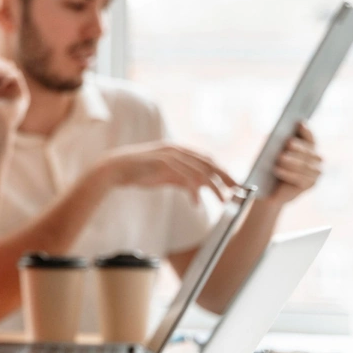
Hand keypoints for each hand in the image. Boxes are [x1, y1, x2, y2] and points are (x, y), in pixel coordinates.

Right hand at [95, 141, 237, 202]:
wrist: (114, 169)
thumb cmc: (138, 173)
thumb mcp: (164, 176)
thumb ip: (181, 178)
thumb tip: (198, 187)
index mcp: (178, 151)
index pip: (207, 159)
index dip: (222, 171)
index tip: (233, 183)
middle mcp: (177, 149)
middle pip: (209, 162)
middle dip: (225, 176)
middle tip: (238, 190)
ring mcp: (170, 154)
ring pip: (200, 170)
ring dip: (214, 186)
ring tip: (223, 199)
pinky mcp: (163, 162)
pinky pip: (185, 177)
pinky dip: (193, 191)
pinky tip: (196, 203)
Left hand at [266, 122, 320, 205]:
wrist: (267, 191)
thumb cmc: (269, 168)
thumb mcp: (270, 153)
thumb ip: (276, 143)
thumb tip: (275, 134)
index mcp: (309, 147)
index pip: (309, 137)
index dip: (305, 130)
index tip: (299, 122)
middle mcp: (317, 159)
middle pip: (308, 151)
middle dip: (298, 146)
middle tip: (288, 142)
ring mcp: (316, 172)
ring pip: (304, 165)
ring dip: (292, 161)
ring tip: (280, 157)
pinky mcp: (310, 184)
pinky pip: (300, 178)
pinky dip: (288, 173)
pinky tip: (278, 170)